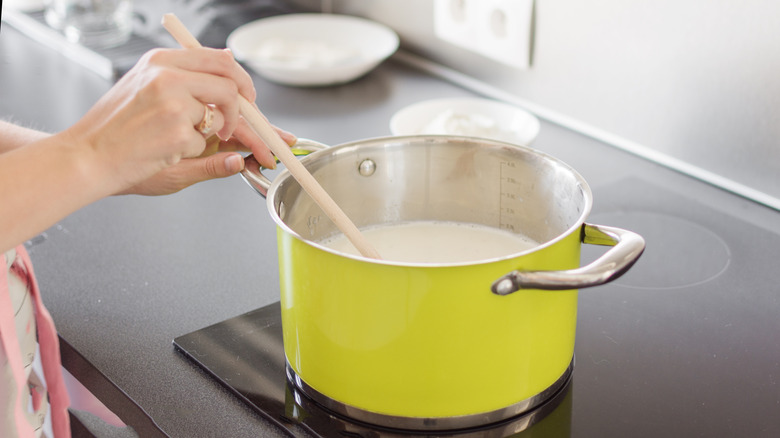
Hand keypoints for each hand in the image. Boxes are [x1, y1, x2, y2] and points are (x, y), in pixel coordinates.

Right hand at [64, 47, 290, 195]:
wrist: (86, 156)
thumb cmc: (116, 130)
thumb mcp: (148, 90)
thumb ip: (190, 81)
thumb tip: (232, 67)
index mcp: (161, 60)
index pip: (218, 58)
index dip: (240, 80)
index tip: (248, 97)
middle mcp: (168, 74)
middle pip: (230, 84)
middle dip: (244, 108)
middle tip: (241, 127)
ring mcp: (174, 102)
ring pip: (220, 115)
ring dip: (210, 134)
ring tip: (175, 140)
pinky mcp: (177, 130)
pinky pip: (205, 142)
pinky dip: (191, 151)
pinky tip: (163, 150)